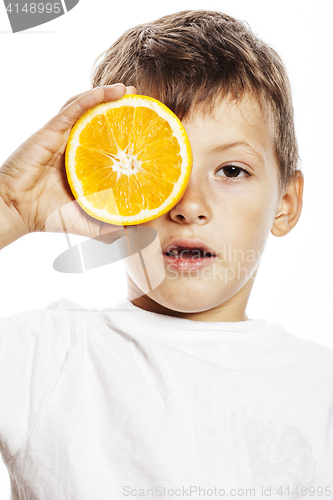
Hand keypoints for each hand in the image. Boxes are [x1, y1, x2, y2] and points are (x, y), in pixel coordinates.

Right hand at [0, 83, 136, 244]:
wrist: (18, 210)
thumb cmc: (49, 217)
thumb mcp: (90, 223)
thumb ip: (112, 224)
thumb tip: (140, 229)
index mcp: (84, 165)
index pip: (108, 145)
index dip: (126, 136)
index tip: (147, 131)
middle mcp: (75, 147)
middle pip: (100, 122)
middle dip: (121, 110)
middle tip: (141, 102)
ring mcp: (64, 137)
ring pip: (87, 109)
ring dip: (108, 96)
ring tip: (129, 90)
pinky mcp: (52, 131)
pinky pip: (73, 109)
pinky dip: (91, 97)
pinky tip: (110, 91)